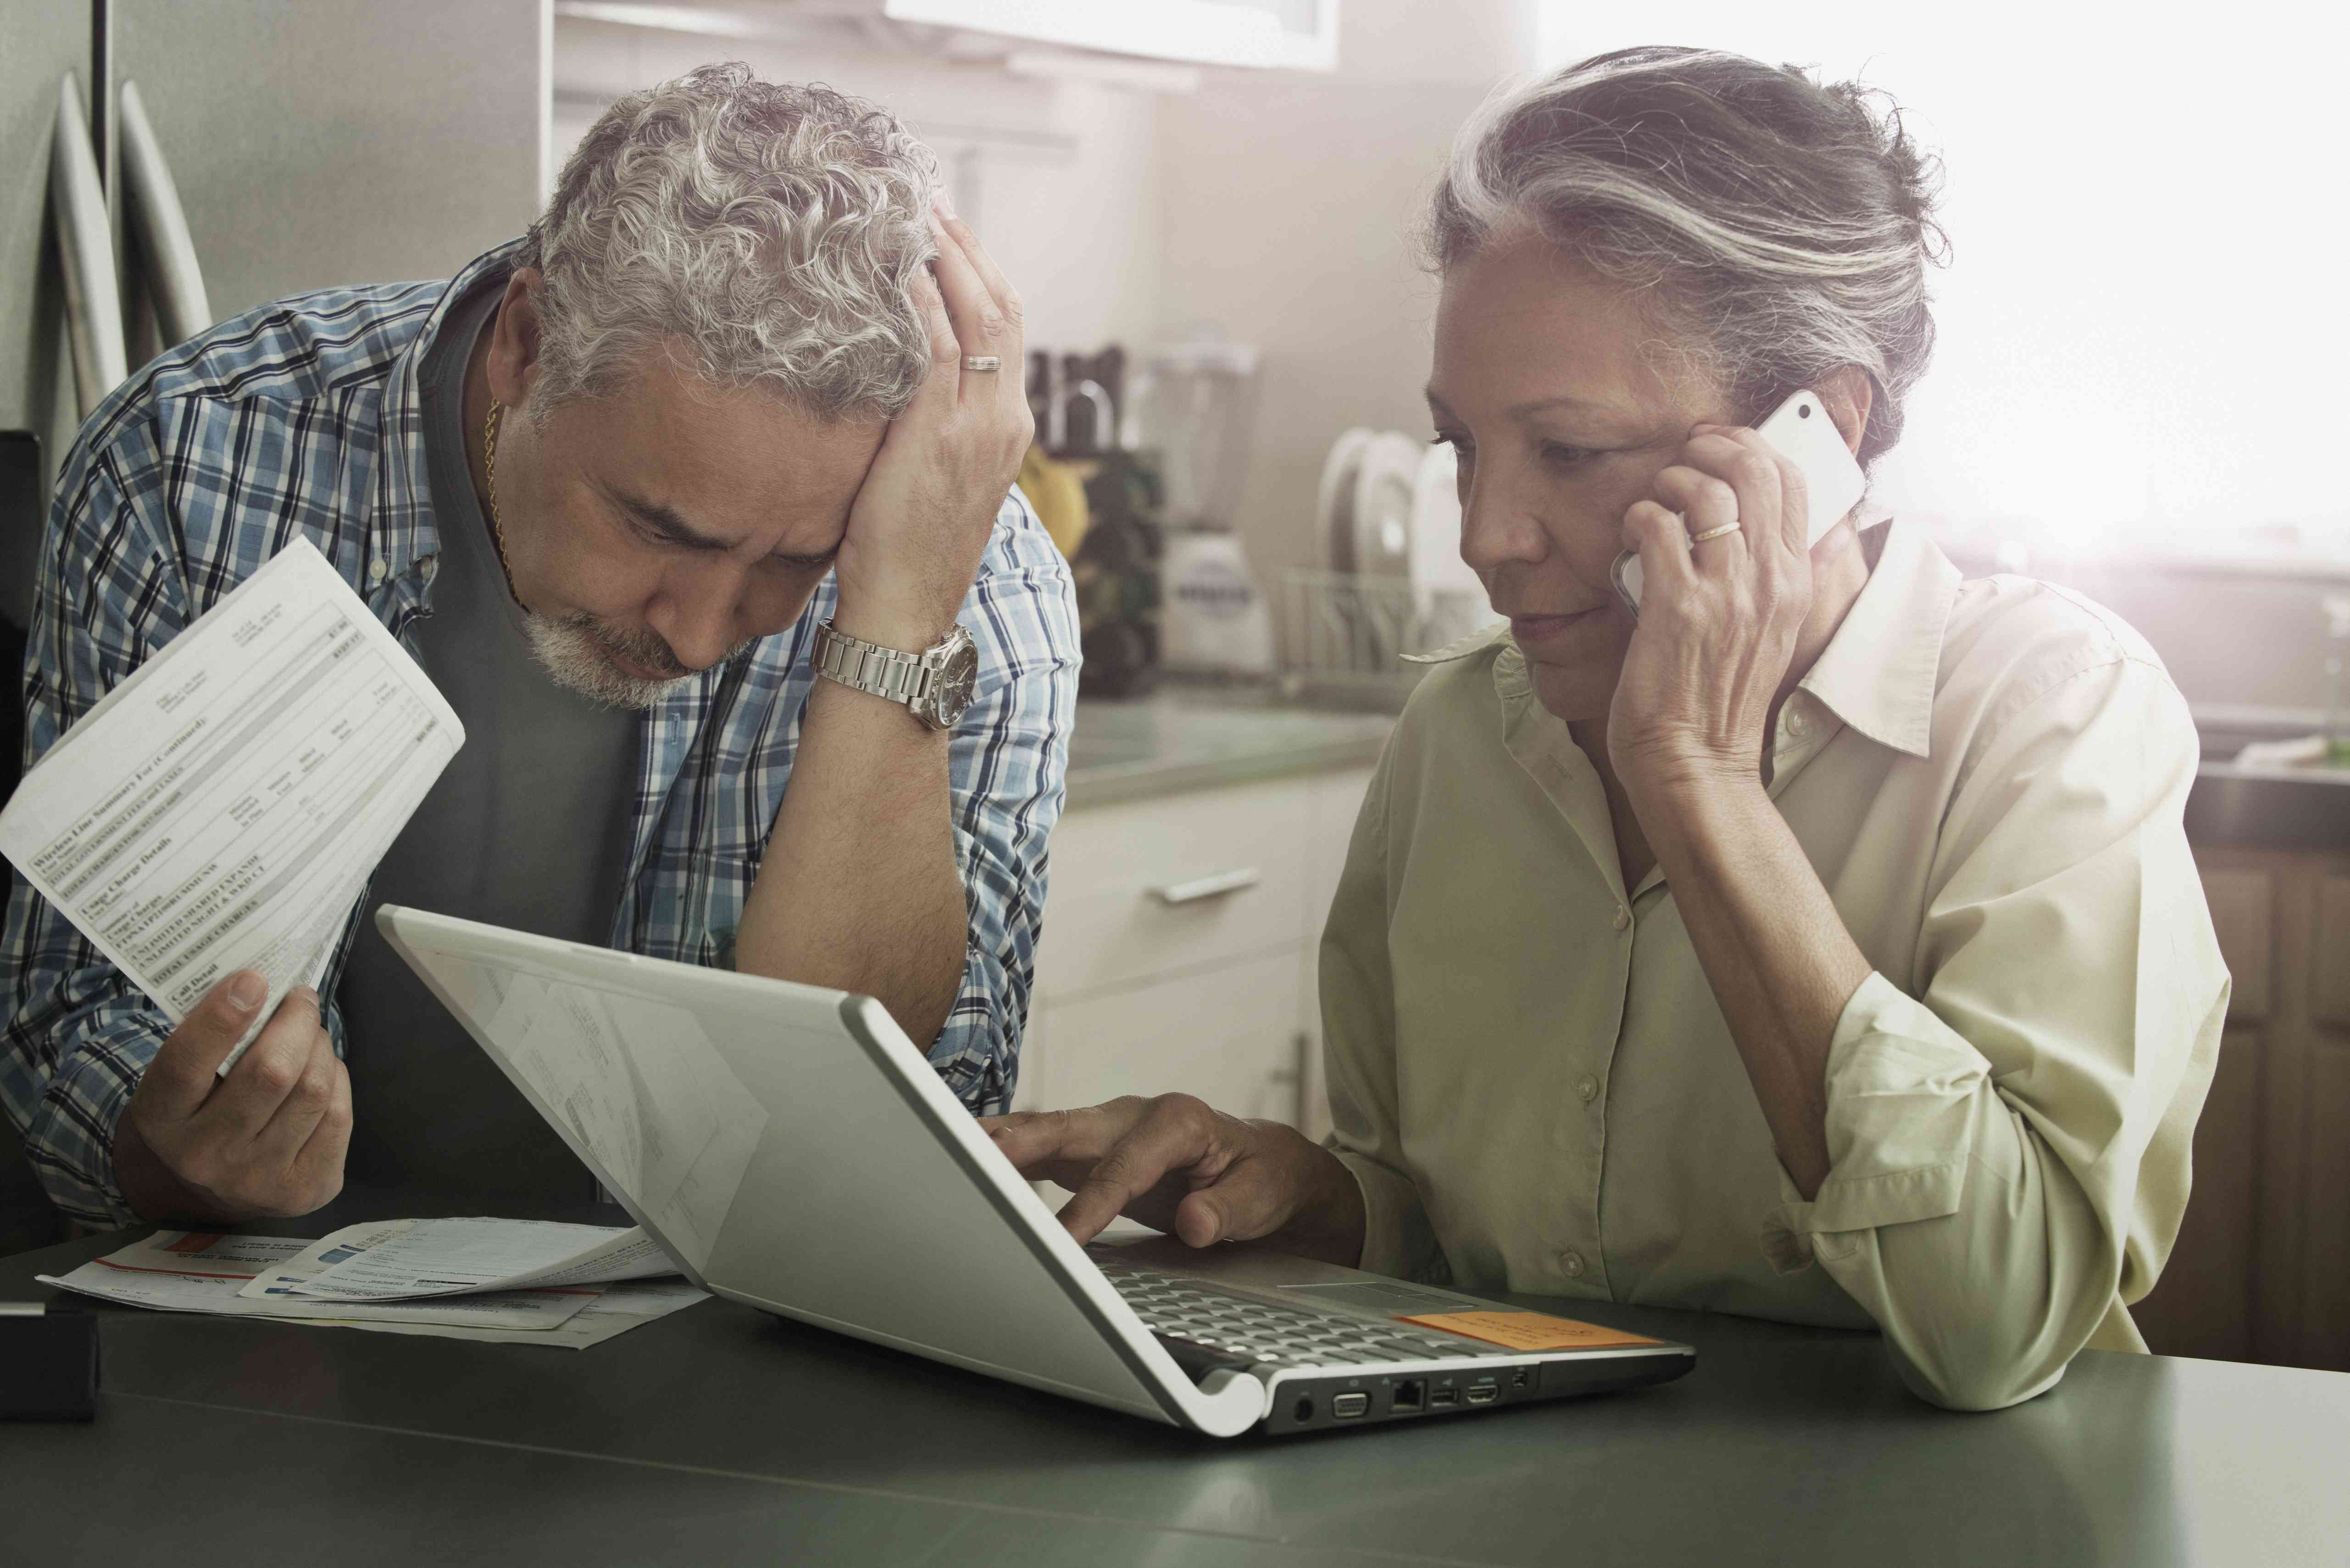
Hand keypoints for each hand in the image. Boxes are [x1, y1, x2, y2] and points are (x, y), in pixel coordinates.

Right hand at [112, 970, 350, 1221]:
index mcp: (162, 1118)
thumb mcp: (182, 1078)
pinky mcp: (306, 1190)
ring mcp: (258, 1179)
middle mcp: (205, 1155)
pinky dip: (336, 1080)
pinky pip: (339, 1115)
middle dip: (296, 1022)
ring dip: (320, 1048)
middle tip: (300, 999)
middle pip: (271, 1072)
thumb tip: (264, 983)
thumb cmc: (200, 1108)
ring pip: (313, 1089)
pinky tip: (321, 1073)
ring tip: (309, 1035)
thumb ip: (212, 1038)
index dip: (222, 1017)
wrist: (209, 1187)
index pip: (187, 1063)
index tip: (253, 979)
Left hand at [830, 201, 1033, 652]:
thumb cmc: (910, 553)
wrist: (908, 609)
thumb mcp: (939, 479)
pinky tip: (901, 271)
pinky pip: (938, 351)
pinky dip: (923, 304)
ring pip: (979, 318)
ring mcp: (978, 427)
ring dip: (946, 261)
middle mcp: (1005, 421)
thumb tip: (903, 379)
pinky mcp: (939, 435)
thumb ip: (938, 426)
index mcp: (1008, 429)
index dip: (982, 275)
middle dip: (968, 250)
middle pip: (1002, 310)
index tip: (950, 235)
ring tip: (915, 219)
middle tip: (931, 204)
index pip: (1009, 331)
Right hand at [981, 1095, 1365, 1265]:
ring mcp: (1108, 1126)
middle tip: (972, 1156)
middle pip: (1069, 1127)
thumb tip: (1197, 1222)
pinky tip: (967, 1158)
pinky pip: (1042, 1146)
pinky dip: (1005, 1151)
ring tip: (945, 1147)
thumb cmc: (1262, 1179)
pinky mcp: (1090, 1145)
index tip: (1065, 1239)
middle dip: (1020, 1142)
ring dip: (998, 1140)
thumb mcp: (1261, 1198)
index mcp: (1179, 1121)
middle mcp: (1135, 1114)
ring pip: (1045, 1130)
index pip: (1123, 1167)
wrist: (1264, 1166)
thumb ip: (1229, 1210)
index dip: (1093, 1203)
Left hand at [1607, 423, 1816, 795]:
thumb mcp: (1775, 634)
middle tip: (1686, 453)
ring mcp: (1727, 593)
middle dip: (1715, 446)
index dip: (1755, 447)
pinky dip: (1639, 517)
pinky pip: (1658, 527)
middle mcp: (1770, 582)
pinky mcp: (1679, 607)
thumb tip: (1814, 536)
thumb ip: (1785, 582)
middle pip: (1757, 471)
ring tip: (1657, 497)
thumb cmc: (1721, 700)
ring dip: (1673, 480)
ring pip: (1709, 492)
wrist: (1698, 763)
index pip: (1795, 485)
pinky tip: (1631, 533)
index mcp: (1796, 583)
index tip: (1721, 445)